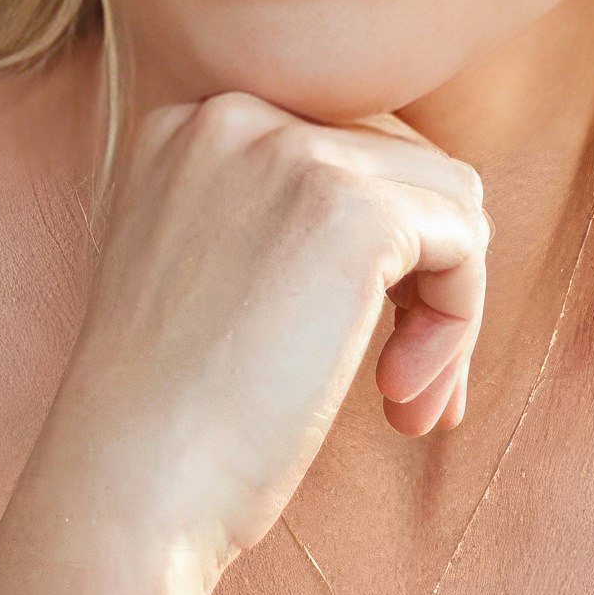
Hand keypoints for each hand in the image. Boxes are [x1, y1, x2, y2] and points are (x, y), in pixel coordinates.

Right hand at [32, 93, 488, 576]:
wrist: (129, 481)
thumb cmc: (167, 415)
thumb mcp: (205, 274)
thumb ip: (280, 218)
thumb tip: (436, 216)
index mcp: (188, 123)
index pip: (339, 144)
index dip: (374, 249)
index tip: (365, 345)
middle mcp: (233, 113)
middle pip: (400, 162)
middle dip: (420, 275)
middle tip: (404, 384)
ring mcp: (291, 153)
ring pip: (447, 199)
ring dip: (447, 307)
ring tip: (406, 398)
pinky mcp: (352, 210)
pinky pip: (464, 242)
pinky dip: (456, 326)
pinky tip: (397, 399)